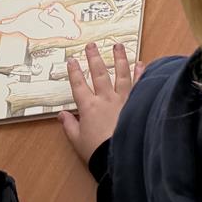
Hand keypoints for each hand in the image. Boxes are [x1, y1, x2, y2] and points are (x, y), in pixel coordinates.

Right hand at [59, 42, 142, 169]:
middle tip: (91, 45)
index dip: (74, 72)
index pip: (79, 85)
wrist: (120, 156)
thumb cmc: (98, 151)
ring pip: (120, 74)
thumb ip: (69, 126)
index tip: (72, 60)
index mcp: (89, 107)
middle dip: (94, 57)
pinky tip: (140, 64)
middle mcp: (106, 98)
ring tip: (117, 46)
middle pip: (99, 73)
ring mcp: (123, 99)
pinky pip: (139, 84)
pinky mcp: (136, 102)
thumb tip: (61, 115)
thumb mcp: (78, 141)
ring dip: (118, 58)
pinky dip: (140, 73)